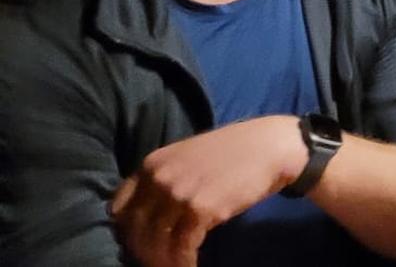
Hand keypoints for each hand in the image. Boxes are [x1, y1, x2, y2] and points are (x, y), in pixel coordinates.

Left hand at [111, 116, 305, 266]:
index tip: (138, 243)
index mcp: (151, 164)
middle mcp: (159, 178)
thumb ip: (165, 179)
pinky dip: (182, 263)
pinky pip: (181, 247)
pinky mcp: (201, 209)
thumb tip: (149, 213)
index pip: (118, 208)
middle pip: (134, 229)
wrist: (270, 147)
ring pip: (156, 242)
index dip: (125, 231)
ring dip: (162, 263)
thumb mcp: (188, 158)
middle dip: (142, 252)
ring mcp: (178, 193)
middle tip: (155, 263)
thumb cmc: (233, 152)